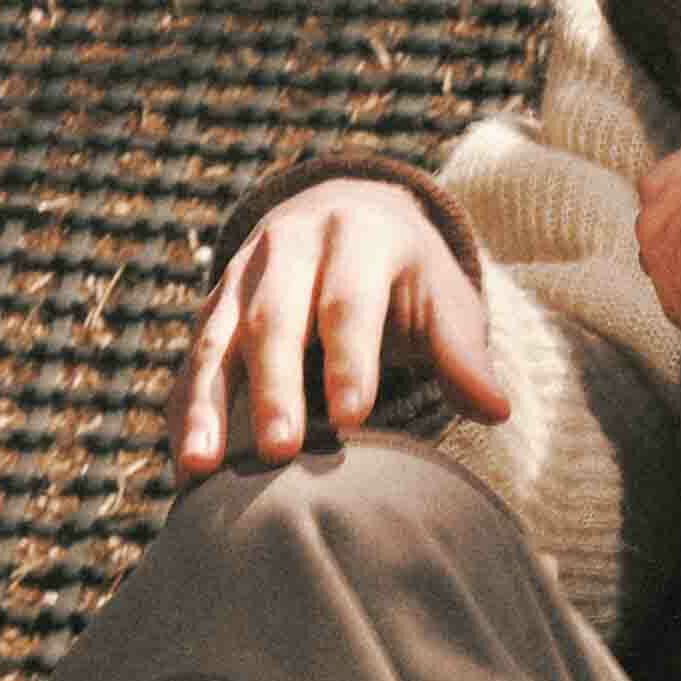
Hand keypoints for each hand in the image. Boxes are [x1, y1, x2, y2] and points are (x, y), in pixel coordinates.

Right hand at [166, 171, 513, 473]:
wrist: (344, 213)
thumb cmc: (406, 275)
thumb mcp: (442, 297)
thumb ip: (463, 352)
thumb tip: (496, 410)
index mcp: (355, 235)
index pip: (348, 301)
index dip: (350, 358)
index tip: (354, 418)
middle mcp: (287, 246)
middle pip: (275, 319)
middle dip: (275, 386)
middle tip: (281, 451)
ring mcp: (240, 276)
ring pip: (218, 340)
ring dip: (206, 405)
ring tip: (201, 466)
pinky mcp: (211, 310)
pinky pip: (192, 362)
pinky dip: (184, 412)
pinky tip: (185, 466)